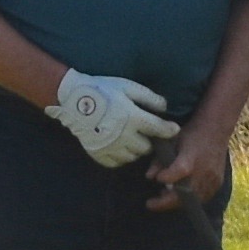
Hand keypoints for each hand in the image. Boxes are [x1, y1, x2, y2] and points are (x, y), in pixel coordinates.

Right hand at [46, 71, 183, 168]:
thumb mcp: (128, 87)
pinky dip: (120, 156)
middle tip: (142, 132)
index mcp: (132, 117)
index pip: (158, 129)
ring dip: (134, 149)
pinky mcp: (99, 154)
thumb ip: (149, 98)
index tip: (174, 129)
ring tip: (129, 138)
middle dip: (148, 140)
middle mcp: (124, 136)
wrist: (74, 100)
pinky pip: (116, 162)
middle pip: (146, 148)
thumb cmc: (103, 90)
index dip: (169, 130)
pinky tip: (118, 145)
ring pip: (132, 157)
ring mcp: (110, 147)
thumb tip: (165, 108)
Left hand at [147, 108, 237, 212]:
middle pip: (186, 192)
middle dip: (166, 202)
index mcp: (191, 157)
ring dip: (177, 202)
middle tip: (151, 203)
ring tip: (164, 196)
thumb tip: (150, 177)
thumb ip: (160, 159)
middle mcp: (203, 170)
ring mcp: (212, 179)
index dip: (168, 177)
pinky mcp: (217, 184)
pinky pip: (203, 198)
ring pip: (193, 199)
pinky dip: (190, 200)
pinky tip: (180, 195)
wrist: (215, 130)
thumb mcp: (172, 142)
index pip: (180, 170)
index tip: (157, 180)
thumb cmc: (190, 135)